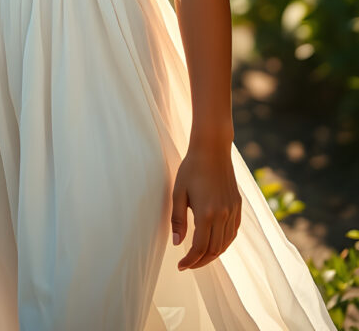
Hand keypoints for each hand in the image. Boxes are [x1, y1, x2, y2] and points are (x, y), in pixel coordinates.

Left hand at [171, 141, 240, 270]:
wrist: (212, 148)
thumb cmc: (191, 168)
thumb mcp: (178, 192)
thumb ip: (178, 220)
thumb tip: (177, 243)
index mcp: (206, 213)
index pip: (200, 248)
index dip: (190, 261)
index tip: (181, 265)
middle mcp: (223, 214)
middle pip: (214, 250)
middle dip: (201, 261)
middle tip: (188, 264)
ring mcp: (232, 210)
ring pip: (226, 243)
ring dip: (213, 254)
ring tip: (200, 256)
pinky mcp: (238, 205)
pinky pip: (233, 232)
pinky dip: (224, 242)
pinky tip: (214, 242)